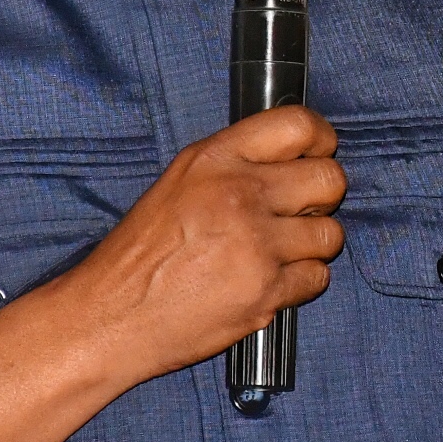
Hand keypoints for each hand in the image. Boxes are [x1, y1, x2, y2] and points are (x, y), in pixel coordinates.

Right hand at [57, 105, 344, 384]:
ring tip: (279, 253)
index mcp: (215, 158)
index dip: (321, 140)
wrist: (111, 316)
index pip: (298, 125)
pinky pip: (317, 277)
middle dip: (322, 198)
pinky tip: (270, 282)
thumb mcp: (179, 182)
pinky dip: (301, 283)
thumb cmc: (140, 254)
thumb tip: (293, 160)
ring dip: (313, 246)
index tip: (320, 154)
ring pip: (331, 234)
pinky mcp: (266, 291)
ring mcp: (256, 244)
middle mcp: (239, 193)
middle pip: (330, 179)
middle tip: (300, 213)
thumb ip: (234, 165)